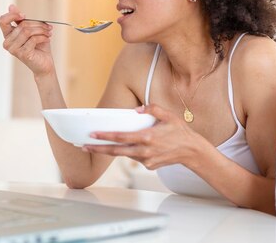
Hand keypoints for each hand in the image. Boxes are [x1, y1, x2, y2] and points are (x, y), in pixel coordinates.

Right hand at [0, 4, 54, 75]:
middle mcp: (7, 43)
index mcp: (7, 35)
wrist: (44, 64)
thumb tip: (11, 6)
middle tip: (48, 26)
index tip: (24, 15)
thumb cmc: (38, 46)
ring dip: (42, 30)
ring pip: (27, 31)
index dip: (12, 15)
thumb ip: (21, 20)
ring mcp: (14, 49)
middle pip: (22, 25)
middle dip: (38, 24)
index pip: (2, 21)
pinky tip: (47, 39)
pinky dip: (43, 37)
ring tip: (48, 32)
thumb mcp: (30, 30)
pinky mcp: (23, 54)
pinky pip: (33, 39)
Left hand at [83, 104, 203, 169]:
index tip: (93, 135)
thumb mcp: (168, 115)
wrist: (192, 151)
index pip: (121, 137)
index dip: (105, 136)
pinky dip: (129, 152)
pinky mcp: (149, 166)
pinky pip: (135, 157)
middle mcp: (145, 151)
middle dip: (98, 149)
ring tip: (97, 147)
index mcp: (147, 137)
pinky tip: (127, 146)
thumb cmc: (180, 132)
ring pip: (124, 155)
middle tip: (84, 146)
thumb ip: (152, 109)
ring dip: (110, 151)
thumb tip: (138, 109)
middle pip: (116, 151)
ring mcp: (146, 160)